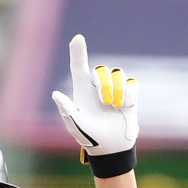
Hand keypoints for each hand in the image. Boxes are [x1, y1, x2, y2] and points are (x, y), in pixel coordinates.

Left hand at [52, 34, 137, 154]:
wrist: (111, 148)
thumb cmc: (90, 137)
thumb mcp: (76, 126)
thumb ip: (66, 110)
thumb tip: (56, 94)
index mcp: (82, 91)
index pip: (78, 67)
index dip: (77, 52)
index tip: (77, 38)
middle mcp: (98, 87)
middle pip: (101, 70)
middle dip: (105, 84)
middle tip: (106, 103)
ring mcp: (114, 89)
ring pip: (118, 73)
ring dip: (117, 90)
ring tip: (114, 107)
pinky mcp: (129, 94)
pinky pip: (131, 83)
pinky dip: (129, 94)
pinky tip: (125, 106)